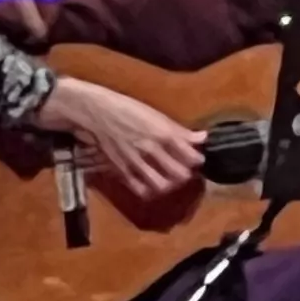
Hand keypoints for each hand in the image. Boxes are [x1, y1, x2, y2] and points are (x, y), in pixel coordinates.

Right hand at [40, 76, 203, 208]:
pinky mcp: (122, 170)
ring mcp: (137, 162)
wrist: (97, 113)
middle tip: (184, 171)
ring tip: (169, 180)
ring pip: (162, 186)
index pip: (192, 157)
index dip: (197, 161)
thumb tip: (202, 137)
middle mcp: (153, 150)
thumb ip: (180, 130)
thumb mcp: (158, 116)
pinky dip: (150, 190)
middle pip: (180, 175)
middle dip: (186, 175)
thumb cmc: (128, 109)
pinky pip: (140, 189)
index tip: (196, 159)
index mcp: (165, 134)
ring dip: (170, 185)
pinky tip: (152, 184)